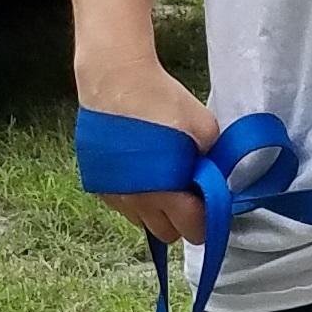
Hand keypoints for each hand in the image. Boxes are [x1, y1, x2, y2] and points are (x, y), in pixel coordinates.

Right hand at [75, 57, 219, 245]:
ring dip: (155, 210)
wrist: (115, 77)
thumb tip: (212, 176)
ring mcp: (116, 196)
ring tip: (160, 179)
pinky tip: (138, 171)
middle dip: (180, 218)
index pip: (194, 231)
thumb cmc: (161, 99)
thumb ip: (212, 160)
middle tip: (185, 190)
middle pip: (168, 234)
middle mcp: (139, 202)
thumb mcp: (205, 127)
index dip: (205, 219)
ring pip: (143, 222)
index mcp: (168, 195)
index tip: (207, 200)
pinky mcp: (98, 184)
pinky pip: (123, 205)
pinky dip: (134, 196)